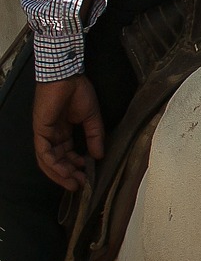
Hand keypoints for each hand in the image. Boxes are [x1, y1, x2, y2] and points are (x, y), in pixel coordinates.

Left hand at [33, 76, 103, 191]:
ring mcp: (44, 133)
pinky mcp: (40, 130)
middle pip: (56, 161)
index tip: (87, 175)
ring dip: (59, 173)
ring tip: (72, 182)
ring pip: (47, 161)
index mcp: (63, 131)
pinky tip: (64, 170)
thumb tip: (99, 155)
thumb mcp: (92, 117)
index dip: (76, 166)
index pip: (67, 154)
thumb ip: (95, 136)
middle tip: (79, 185)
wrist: (68, 76)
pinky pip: (43, 152)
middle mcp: (52, 135)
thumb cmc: (78, 91)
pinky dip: (53, 163)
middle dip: (67, 174)